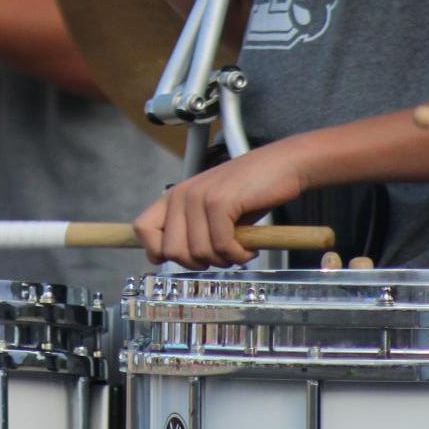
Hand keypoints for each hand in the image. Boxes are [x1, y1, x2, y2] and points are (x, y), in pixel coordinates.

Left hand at [134, 140, 311, 267]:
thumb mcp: (212, 211)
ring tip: (239, 248)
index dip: (158, 252)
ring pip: (198, 253)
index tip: (185, 258)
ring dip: (223, 260)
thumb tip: (168, 257)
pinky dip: (239, 255)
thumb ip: (190, 229)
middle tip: (222, 255)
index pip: (143, 229)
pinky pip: (221, 247)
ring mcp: (199, 197)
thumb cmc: (252, 190)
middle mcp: (182, 194)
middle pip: (172, 252)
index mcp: (175, 196)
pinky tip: (250, 247)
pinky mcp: (220, 202)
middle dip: (199, 264)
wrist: (285, 164)